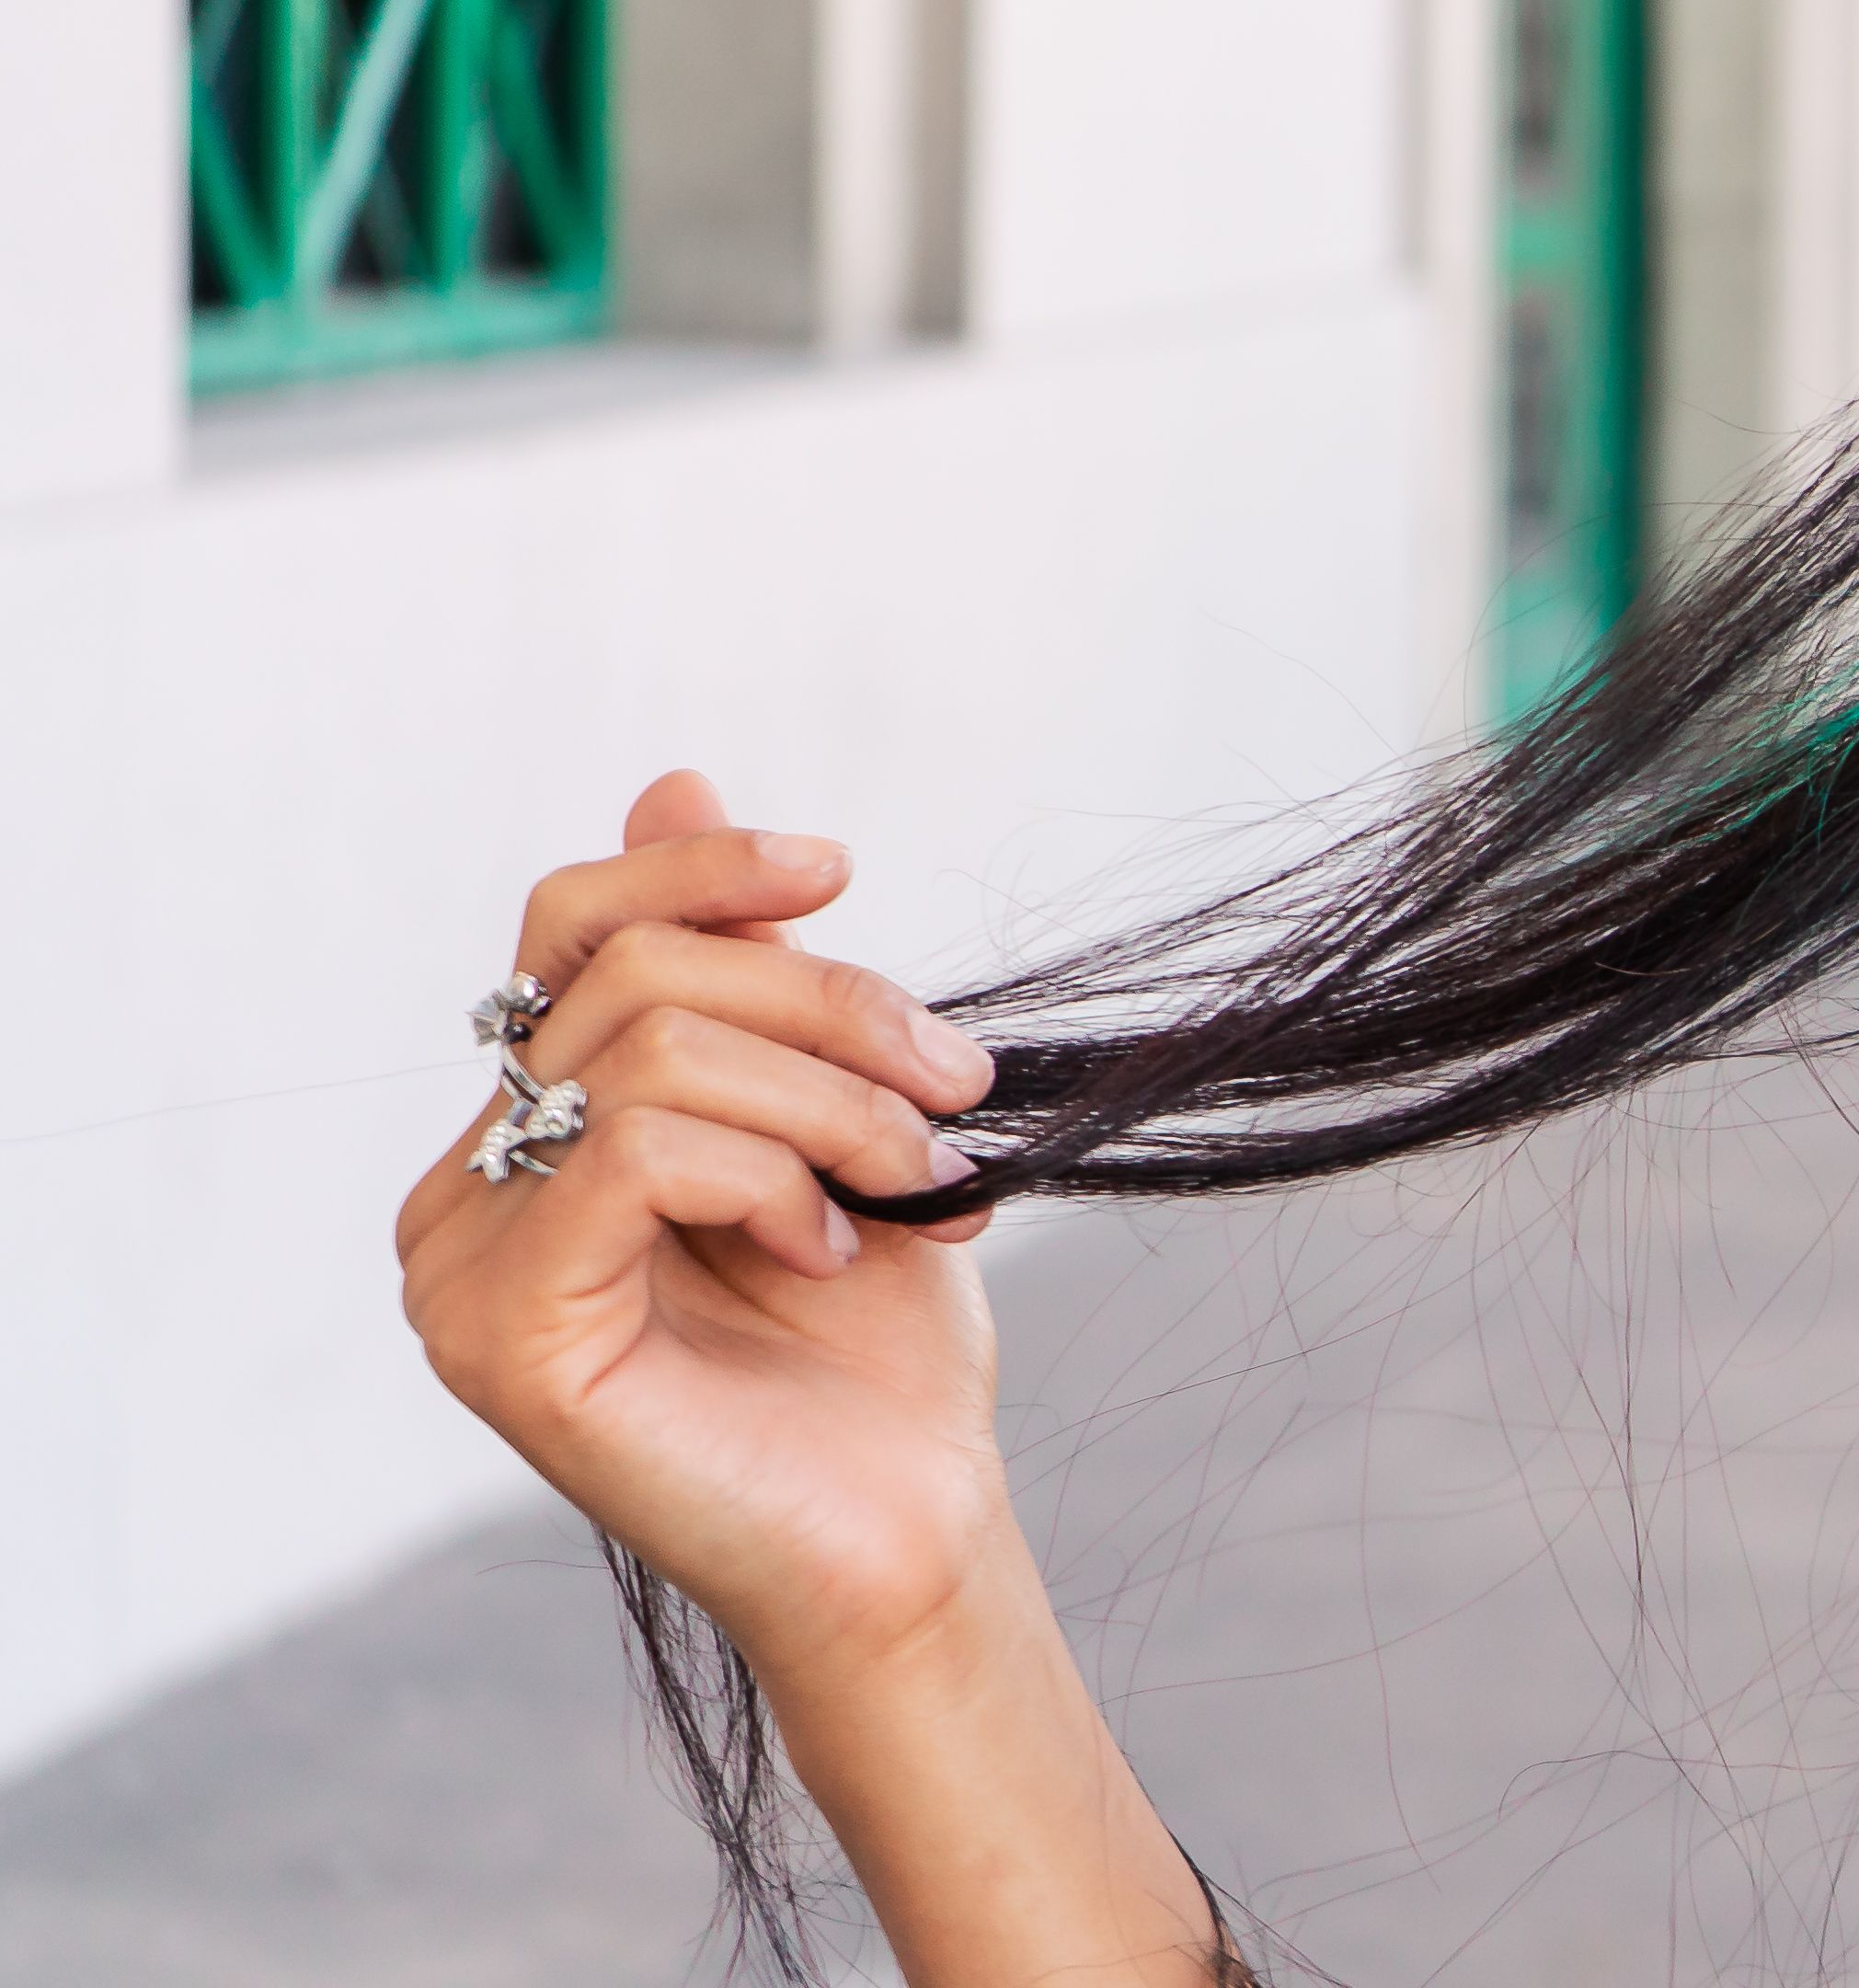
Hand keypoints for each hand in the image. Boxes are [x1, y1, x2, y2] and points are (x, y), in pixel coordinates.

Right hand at [396, 769, 1013, 1679]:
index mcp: (534, 1133)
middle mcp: (465, 1193)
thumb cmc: (876, 1342)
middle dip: (830, 1004)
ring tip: (917, 1175)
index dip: (703, 869)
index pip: (575, 923)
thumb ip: (749, 971)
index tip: (839, 874)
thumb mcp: (834, 1112)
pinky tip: (829, 1249)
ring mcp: (462, 1268)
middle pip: (639, 974)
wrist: (908, 1527)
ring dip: (834, 1096)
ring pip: (652, 1054)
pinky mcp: (498, 1334)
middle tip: (956, 1081)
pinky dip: (771, 1174)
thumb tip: (672, 772)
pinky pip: (636, 1153)